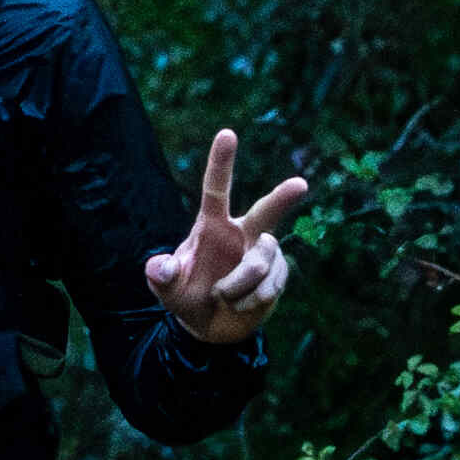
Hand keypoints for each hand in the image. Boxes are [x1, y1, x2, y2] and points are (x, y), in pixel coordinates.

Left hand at [147, 129, 307, 344]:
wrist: (210, 325)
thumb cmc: (185, 297)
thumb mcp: (166, 289)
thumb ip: (159, 276)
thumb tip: (159, 266)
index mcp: (212, 225)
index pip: (216, 190)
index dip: (221, 163)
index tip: (227, 134)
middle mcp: (242, 233)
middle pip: (264, 212)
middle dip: (283, 198)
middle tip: (300, 184)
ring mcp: (263, 252)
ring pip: (259, 263)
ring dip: (237, 287)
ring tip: (223, 297)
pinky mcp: (279, 274)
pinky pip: (269, 286)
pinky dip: (250, 301)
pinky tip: (241, 305)